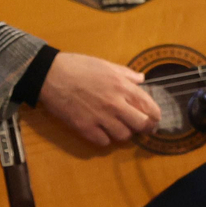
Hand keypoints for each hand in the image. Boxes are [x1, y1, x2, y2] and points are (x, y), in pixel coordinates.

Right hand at [38, 52, 161, 146]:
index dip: (155, 116)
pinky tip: (101, 131)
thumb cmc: (78, 66)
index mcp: (122, 86)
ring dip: (123, 133)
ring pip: (123, 136)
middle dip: (144, 128)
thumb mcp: (105, 64)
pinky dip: (104, 138)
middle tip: (141, 128)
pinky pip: (103, 142)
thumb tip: (142, 79)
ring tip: (117, 127)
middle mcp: (115, 103)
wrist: (50, 75)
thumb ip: (126, 74)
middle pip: (141, 125)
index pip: (150, 107)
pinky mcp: (85, 128)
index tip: (154, 119)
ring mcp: (100, 117)